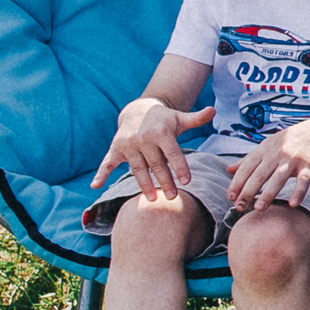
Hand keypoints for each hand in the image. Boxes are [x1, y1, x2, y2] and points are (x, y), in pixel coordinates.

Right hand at [94, 100, 214, 197]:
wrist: (137, 110)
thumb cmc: (164, 119)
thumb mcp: (180, 118)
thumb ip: (196, 118)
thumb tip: (213, 110)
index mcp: (161, 133)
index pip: (173, 153)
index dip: (180, 167)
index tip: (187, 182)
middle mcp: (143, 139)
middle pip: (156, 164)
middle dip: (165, 181)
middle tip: (173, 197)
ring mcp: (128, 145)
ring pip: (138, 168)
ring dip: (144, 184)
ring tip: (153, 199)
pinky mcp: (115, 150)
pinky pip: (107, 163)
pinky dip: (101, 174)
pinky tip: (95, 186)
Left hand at [225, 118, 309, 211]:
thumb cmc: (286, 142)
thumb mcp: (265, 146)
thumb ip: (248, 159)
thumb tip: (228, 170)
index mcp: (263, 151)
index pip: (246, 168)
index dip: (237, 182)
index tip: (230, 197)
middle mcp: (276, 155)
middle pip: (259, 175)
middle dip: (248, 191)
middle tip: (239, 207)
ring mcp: (293, 159)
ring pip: (279, 178)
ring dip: (268, 193)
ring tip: (258, 209)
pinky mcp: (308, 164)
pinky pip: (303, 180)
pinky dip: (299, 192)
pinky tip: (293, 204)